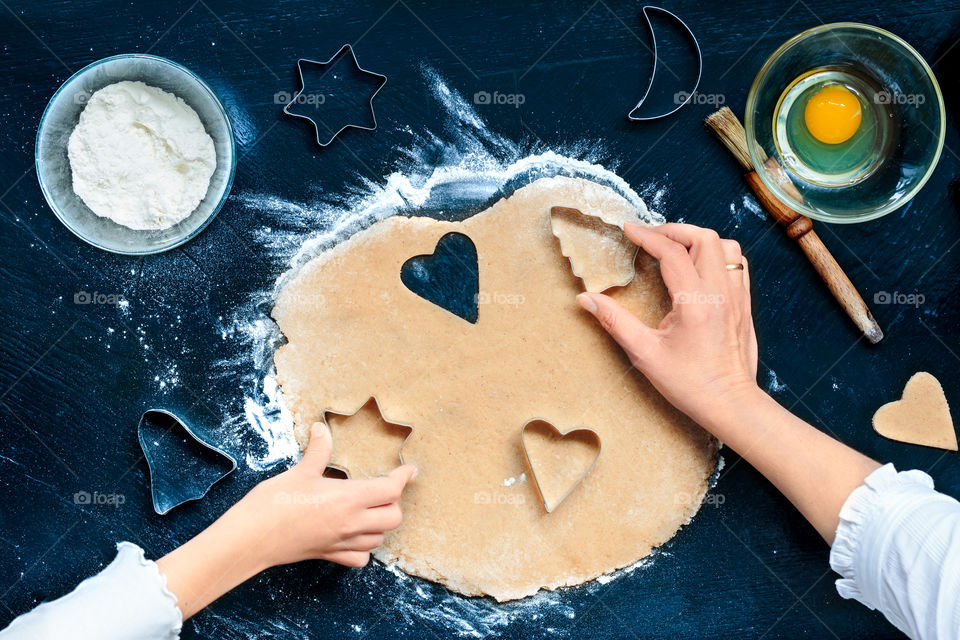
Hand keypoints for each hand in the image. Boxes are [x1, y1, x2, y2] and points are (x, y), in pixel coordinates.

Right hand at [158, 423, 415, 618]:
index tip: (408, 469)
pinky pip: (359, 557)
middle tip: (385, 487)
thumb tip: (321, 428)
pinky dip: (364, 548)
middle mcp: (350, 523)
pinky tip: (356, 536)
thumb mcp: (298, 472)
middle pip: (393, 518)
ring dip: (382, 524)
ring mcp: (340, 542)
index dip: (403, 478)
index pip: (390, 489)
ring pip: (379, 538)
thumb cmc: (272, 504)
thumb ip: (317, 451)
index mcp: (347, 499)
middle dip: (394, 502)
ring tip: (373, 509)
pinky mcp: (328, 555)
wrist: (250, 540)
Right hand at [577, 222, 759, 426]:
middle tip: (651, 237)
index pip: (671, 253)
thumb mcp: (645, 354)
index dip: (647, 236)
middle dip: (674, 230)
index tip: (629, 230)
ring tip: (676, 247)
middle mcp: (721, 293)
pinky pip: (738, 264)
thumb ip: (614, 321)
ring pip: (725, 246)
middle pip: (703, 238)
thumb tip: (586, 299)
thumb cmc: (690, 383)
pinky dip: (718, 255)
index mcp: (695, 302)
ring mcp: (738, 297)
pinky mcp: (745, 304)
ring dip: (699, 239)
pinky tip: (700, 266)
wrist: (730, 403)